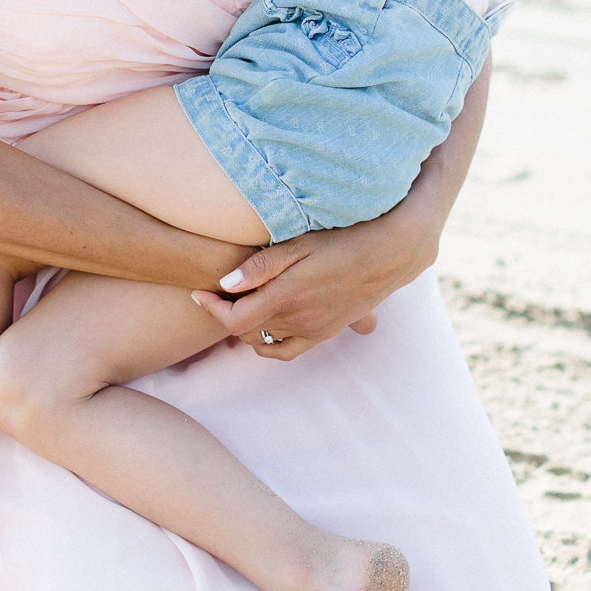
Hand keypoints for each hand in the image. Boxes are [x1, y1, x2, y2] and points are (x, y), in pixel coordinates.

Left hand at [189, 198, 443, 359]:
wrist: (389, 253)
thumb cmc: (342, 238)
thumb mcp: (299, 243)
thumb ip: (260, 266)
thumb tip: (224, 283)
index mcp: (288, 296)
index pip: (234, 320)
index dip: (211, 308)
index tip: (200, 290)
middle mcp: (299, 320)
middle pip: (245, 333)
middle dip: (224, 315)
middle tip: (216, 293)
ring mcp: (314, 330)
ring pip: (264, 343)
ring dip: (245, 329)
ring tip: (239, 304)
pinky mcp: (326, 333)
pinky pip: (288, 351)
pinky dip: (268, 344)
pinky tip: (264, 325)